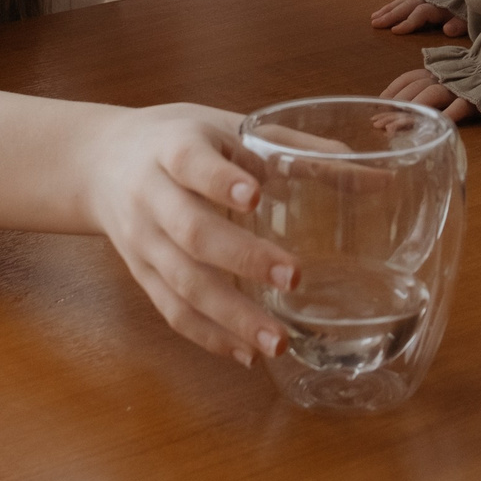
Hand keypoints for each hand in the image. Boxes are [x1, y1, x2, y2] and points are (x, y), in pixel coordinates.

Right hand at [76, 103, 297, 365]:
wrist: (102, 162)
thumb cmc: (178, 138)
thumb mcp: (228, 127)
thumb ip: (296, 149)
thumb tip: (378, 178)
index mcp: (172, 147)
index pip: (190, 163)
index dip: (219, 180)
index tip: (256, 195)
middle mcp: (151, 196)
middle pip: (190, 232)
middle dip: (242, 258)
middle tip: (294, 278)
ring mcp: (143, 241)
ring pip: (182, 284)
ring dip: (230, 316)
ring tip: (277, 341)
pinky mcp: (142, 275)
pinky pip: (172, 311)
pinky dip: (208, 336)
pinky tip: (247, 353)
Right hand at [370, 0, 465, 37]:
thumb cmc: (471, 9)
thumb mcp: (470, 18)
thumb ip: (460, 24)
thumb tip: (447, 30)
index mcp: (440, 5)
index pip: (420, 13)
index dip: (408, 22)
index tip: (395, 31)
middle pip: (407, 6)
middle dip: (391, 15)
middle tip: (375, 24)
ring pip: (403, 1)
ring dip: (388, 10)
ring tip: (373, 18)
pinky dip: (392, 5)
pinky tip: (382, 11)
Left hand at [382, 68, 475, 121]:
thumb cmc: (472, 78)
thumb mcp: (446, 76)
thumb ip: (426, 83)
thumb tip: (395, 100)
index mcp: (435, 70)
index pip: (407, 79)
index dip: (391, 93)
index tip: (377, 109)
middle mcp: (444, 76)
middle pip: (414, 90)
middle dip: (394, 108)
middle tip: (378, 125)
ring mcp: (458, 87)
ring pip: (430, 97)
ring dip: (410, 114)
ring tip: (393, 130)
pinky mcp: (474, 98)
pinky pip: (457, 109)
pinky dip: (443, 118)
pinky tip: (429, 131)